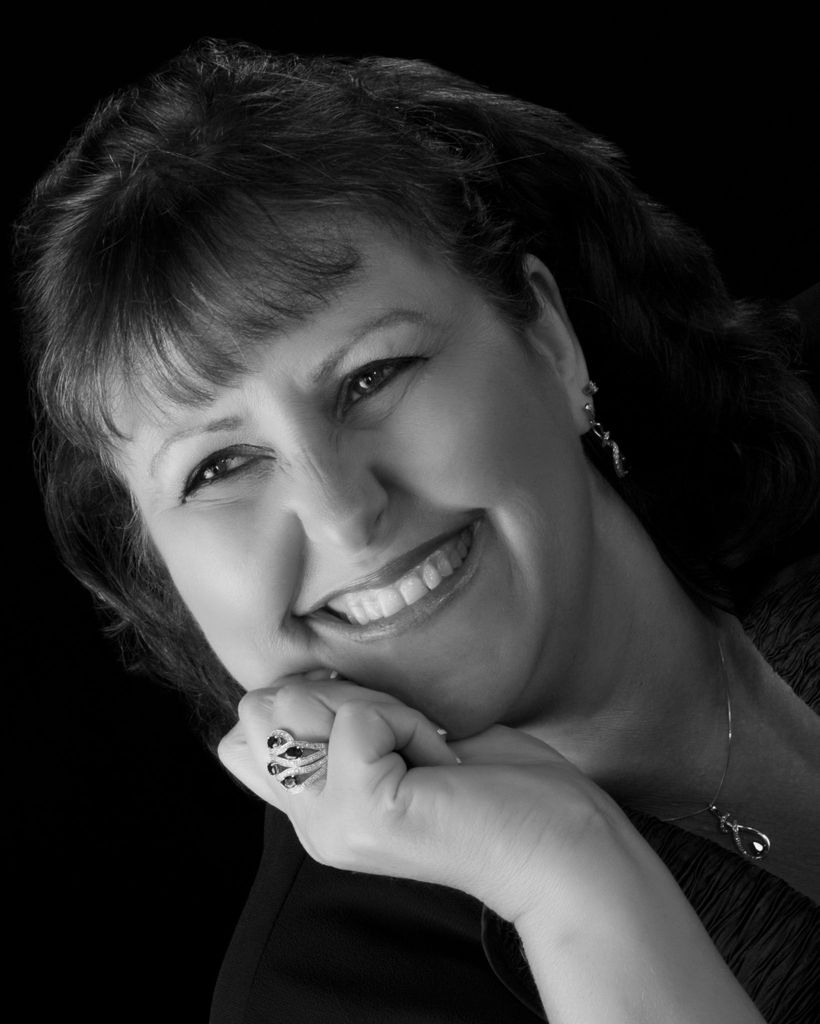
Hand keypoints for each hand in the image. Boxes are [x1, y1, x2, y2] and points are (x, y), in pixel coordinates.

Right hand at [218, 674, 628, 921]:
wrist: (558, 845)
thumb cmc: (490, 787)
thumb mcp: (391, 745)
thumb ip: (328, 729)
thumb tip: (277, 688)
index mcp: (311, 810)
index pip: (238, 741)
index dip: (302, 704)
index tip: (375, 731)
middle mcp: (309, 825)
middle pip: (259, 707)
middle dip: (338, 696)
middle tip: (403, 739)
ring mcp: (330, 823)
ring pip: (299, 700)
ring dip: (377, 707)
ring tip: (424, 751)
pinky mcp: (365, 810)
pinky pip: (361, 717)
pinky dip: (410, 722)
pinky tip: (442, 763)